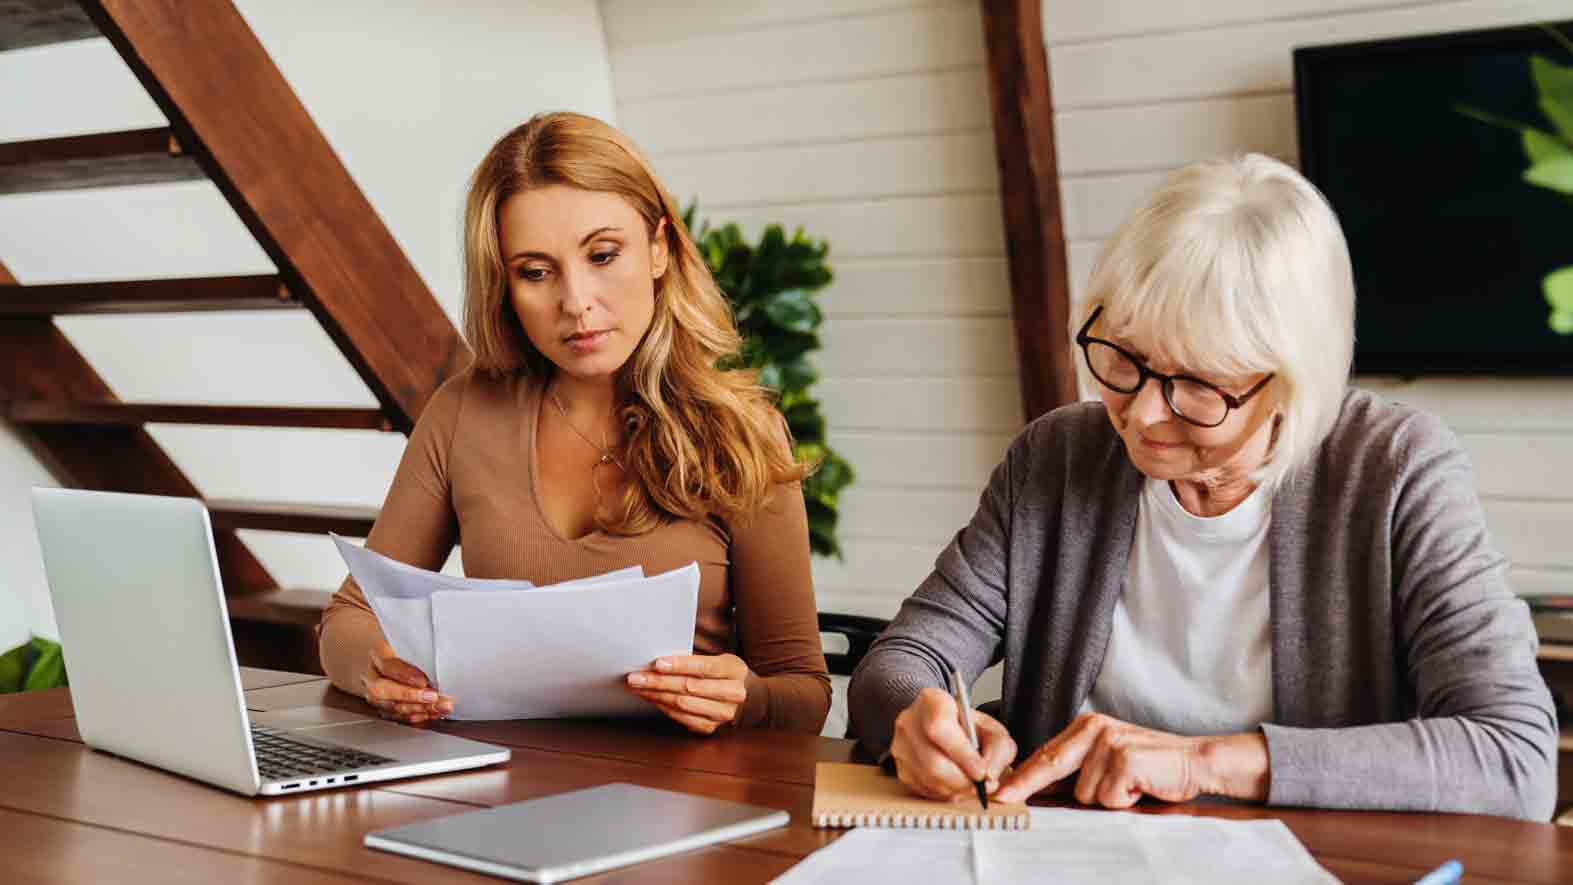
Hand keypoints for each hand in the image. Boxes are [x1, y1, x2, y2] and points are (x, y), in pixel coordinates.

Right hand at [361, 641, 452, 724]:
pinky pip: (398, 717)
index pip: (387, 666)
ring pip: (391, 707)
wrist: (394, 657)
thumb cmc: (407, 648)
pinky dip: (416, 717)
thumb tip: (437, 660)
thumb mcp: (412, 642)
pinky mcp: (384, 709)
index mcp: (377, 654)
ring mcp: (375, 695)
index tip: (424, 681)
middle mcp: (371, 676)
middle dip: (410, 696)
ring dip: (418, 709)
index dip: (406, 675)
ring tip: (440, 707)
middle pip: (383, 690)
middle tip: (433, 697)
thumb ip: (421, 650)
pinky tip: (432, 714)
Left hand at [625, 653, 748, 734]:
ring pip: (682, 704)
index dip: (679, 665)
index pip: (704, 666)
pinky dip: (663, 707)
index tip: (656, 663)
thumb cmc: (724, 674)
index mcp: (734, 670)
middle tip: (635, 677)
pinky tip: (651, 699)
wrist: (749, 699)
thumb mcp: (719, 660)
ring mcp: (723, 713)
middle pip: (689, 687)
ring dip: (656, 695)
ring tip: (638, 687)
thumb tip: (659, 661)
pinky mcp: (711, 727)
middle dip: (658, 682)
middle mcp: (733, 693)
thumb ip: (695, 660)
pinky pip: (682, 718)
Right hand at [889, 687, 1016, 801]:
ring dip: (956, 790)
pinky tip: (957, 785)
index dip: (962, 755)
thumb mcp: (991, 728)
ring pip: (929, 780)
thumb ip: (998, 749)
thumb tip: (989, 776)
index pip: (940, 728)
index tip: (982, 773)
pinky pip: (923, 790)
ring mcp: (900, 746)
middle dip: (963, 781)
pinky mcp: (900, 768)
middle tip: (983, 786)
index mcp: (932, 701)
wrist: (942, 724)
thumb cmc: (967, 726)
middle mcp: (909, 722)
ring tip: (972, 786)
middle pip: (933, 762)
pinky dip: (945, 793)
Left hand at [993, 713, 1269, 807]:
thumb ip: (1078, 769)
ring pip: (1084, 793)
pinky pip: (1108, 798)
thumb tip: (1039, 789)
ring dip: (1106, 800)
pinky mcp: (1125, 759)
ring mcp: (1110, 742)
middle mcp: (1095, 729)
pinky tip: (1139, 788)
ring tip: (1129, 787)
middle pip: (1050, 765)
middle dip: (1026, 786)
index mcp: (1088, 726)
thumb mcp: (1108, 760)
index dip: (1023, 776)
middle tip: (1004, 798)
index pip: (1047, 754)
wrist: (1195, 762)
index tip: (1000, 791)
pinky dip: (1123, 802)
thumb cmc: (1151, 767)